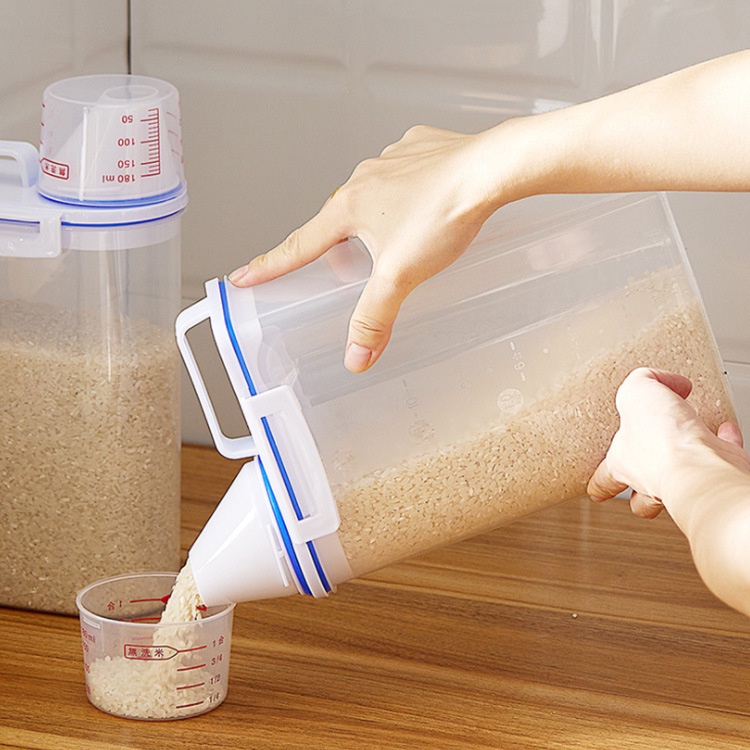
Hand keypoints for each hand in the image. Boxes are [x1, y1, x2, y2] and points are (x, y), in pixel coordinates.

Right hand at [228, 125, 515, 371]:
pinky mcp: (421, 149)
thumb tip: (355, 357)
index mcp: (349, 207)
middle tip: (345, 268)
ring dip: (373, 215)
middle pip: (337, 220)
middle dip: (336, 245)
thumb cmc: (445, 215)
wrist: (492, 169)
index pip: (299, 244)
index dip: (270, 264)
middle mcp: (364, 177)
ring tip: (398, 236)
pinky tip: (425, 202)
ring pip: (371, 193)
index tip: (243, 275)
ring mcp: (393, 159)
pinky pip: (403, 172)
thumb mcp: (401, 276)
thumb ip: (375, 317)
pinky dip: (406, 190)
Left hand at [587, 368, 745, 517]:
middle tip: (643, 470)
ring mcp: (685, 479)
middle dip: (642, 483)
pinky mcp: (717, 471)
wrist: (701, 466)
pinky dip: (724, 440)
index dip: (598, 485)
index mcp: (623, 464)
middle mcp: (652, 477)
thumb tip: (658, 380)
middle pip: (642, 491)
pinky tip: (724, 428)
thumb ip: (641, 381)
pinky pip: (720, 454)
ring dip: (684, 456)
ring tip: (687, 436)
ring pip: (681, 476)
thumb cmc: (661, 442)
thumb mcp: (635, 393)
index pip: (604, 479)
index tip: (594, 491)